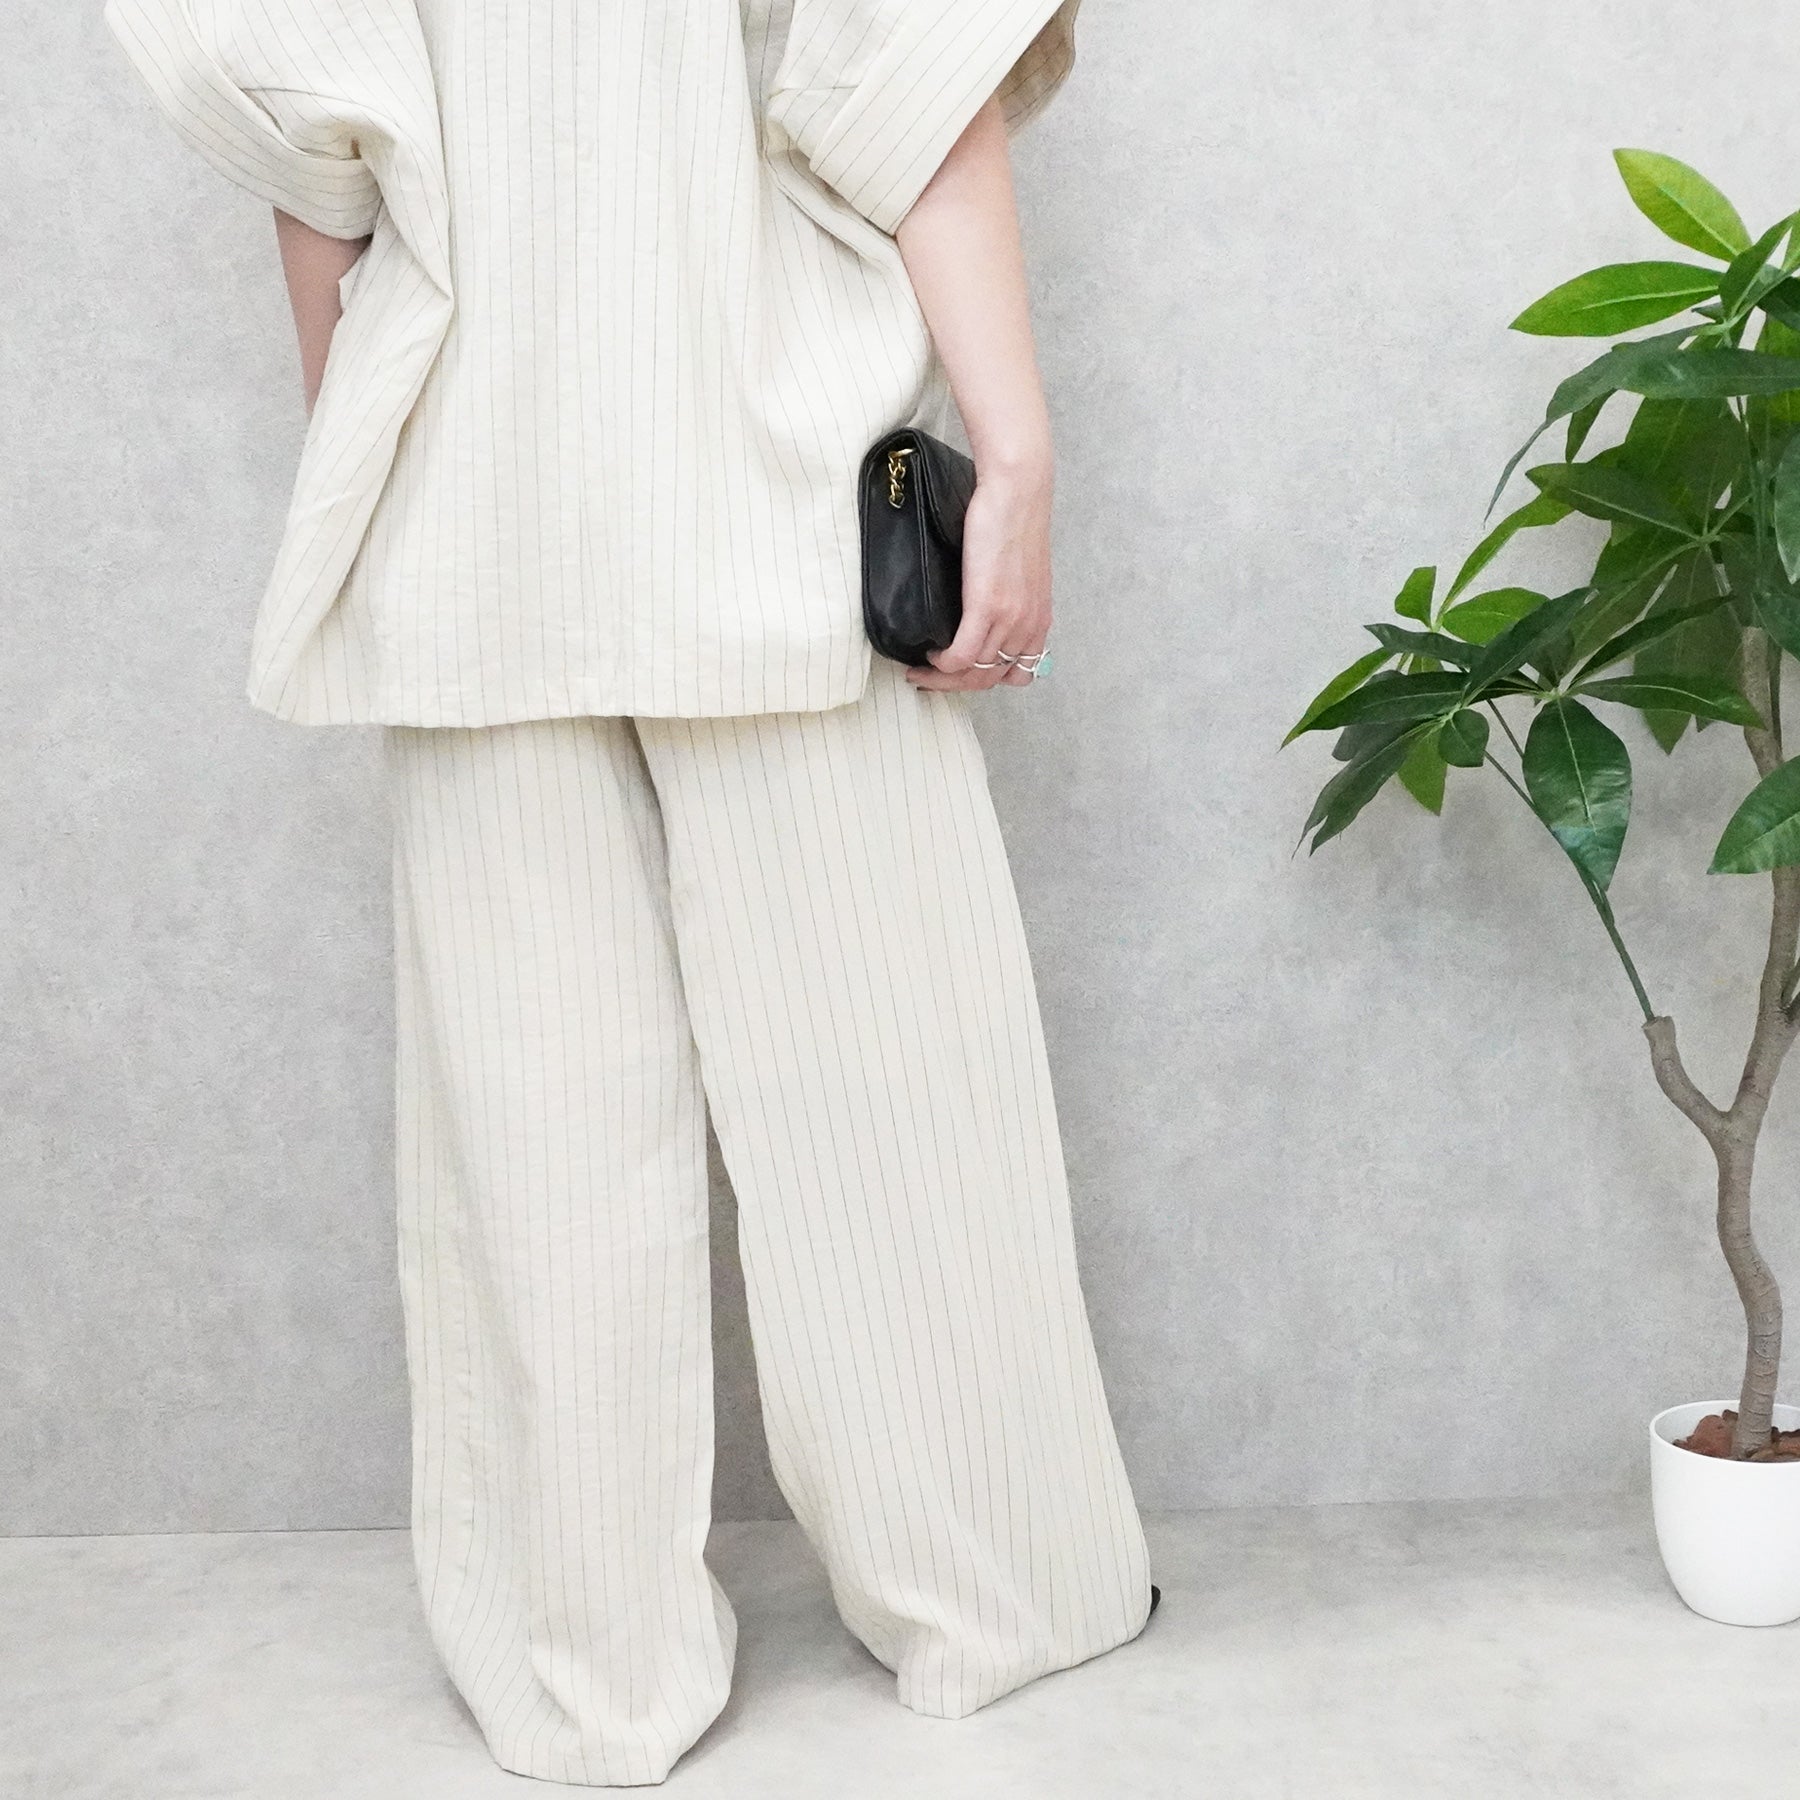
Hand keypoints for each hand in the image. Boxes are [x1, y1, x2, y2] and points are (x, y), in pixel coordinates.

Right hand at [905, 461, 1052, 691]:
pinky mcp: (987, 606)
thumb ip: (1011, 599)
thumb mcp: (1022, 572)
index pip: (1017, 675)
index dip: (986, 681)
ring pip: (974, 673)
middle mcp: (1028, 627)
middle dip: (954, 686)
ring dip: (942, 677)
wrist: (1016, 491)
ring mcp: (1009, 620)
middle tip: (927, 677)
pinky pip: (962, 656)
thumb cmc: (1013, 520)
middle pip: (989, 680)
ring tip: (920, 667)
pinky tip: (930, 652)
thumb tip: (983, 614)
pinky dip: (942, 663)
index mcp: (1039, 621)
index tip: (960, 674)